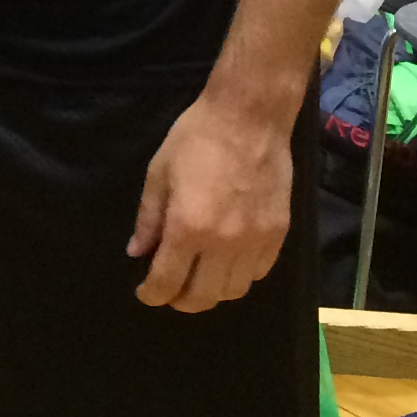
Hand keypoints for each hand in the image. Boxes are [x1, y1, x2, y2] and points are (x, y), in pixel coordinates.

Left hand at [128, 94, 293, 311]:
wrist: (250, 116)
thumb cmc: (197, 138)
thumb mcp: (159, 173)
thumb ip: (149, 218)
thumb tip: (137, 252)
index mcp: (189, 227)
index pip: (168, 282)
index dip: (152, 294)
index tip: (145, 292)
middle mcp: (224, 243)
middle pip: (203, 297)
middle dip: (180, 300)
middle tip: (170, 289)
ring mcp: (256, 240)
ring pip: (234, 291)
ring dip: (213, 291)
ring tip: (200, 276)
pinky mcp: (279, 233)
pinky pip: (259, 272)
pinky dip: (240, 275)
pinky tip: (228, 261)